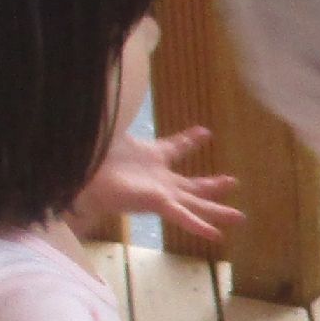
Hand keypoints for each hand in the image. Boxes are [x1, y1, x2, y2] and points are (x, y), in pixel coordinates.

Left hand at [76, 128, 243, 244]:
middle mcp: (159, 178)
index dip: (189, 139)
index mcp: (151, 158)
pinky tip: (217, 235)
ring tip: (239, 218)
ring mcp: (160, 192)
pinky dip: (199, 226)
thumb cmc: (94, 151)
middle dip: (213, 185)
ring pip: (195, 204)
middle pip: (192, 185)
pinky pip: (183, 216)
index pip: (175, 147)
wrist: (80, 169)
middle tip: (234, 182)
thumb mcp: (116, 129)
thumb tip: (117, 85)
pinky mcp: (157, 202)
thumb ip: (120, 115)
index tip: (204, 132)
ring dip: (216, 210)